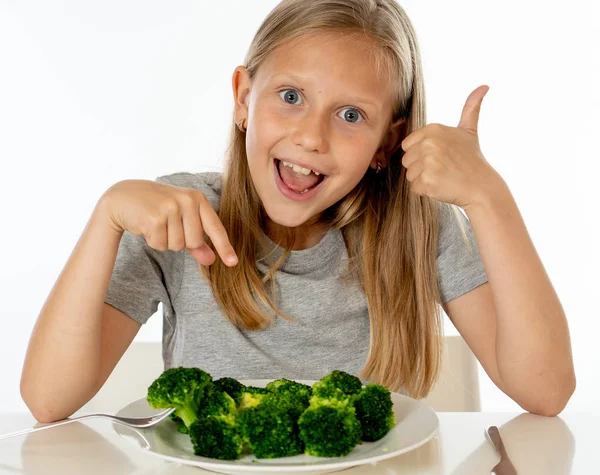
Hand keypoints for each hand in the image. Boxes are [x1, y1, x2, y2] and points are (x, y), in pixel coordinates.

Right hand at [99, 180, 237, 265]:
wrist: (123, 196)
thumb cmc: (156, 208)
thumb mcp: (180, 220)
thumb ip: (197, 241)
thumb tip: (211, 260)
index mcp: (197, 199)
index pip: (215, 227)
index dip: (224, 247)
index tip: (233, 263)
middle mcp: (187, 200)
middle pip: (194, 242)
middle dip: (180, 241)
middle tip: (167, 226)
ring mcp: (171, 207)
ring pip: (177, 245)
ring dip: (165, 241)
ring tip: (156, 224)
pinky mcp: (154, 218)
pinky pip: (160, 244)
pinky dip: (153, 241)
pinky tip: (146, 226)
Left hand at [400, 85, 504, 208]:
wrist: (482, 187)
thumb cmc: (472, 160)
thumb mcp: (469, 131)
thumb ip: (471, 107)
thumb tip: (484, 86)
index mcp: (433, 129)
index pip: (408, 145)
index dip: (421, 154)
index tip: (440, 157)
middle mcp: (429, 143)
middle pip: (407, 160)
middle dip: (421, 168)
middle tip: (443, 169)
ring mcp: (428, 162)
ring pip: (410, 175)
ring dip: (423, 180)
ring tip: (443, 177)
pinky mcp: (427, 181)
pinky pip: (415, 188)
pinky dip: (426, 191)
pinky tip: (442, 186)